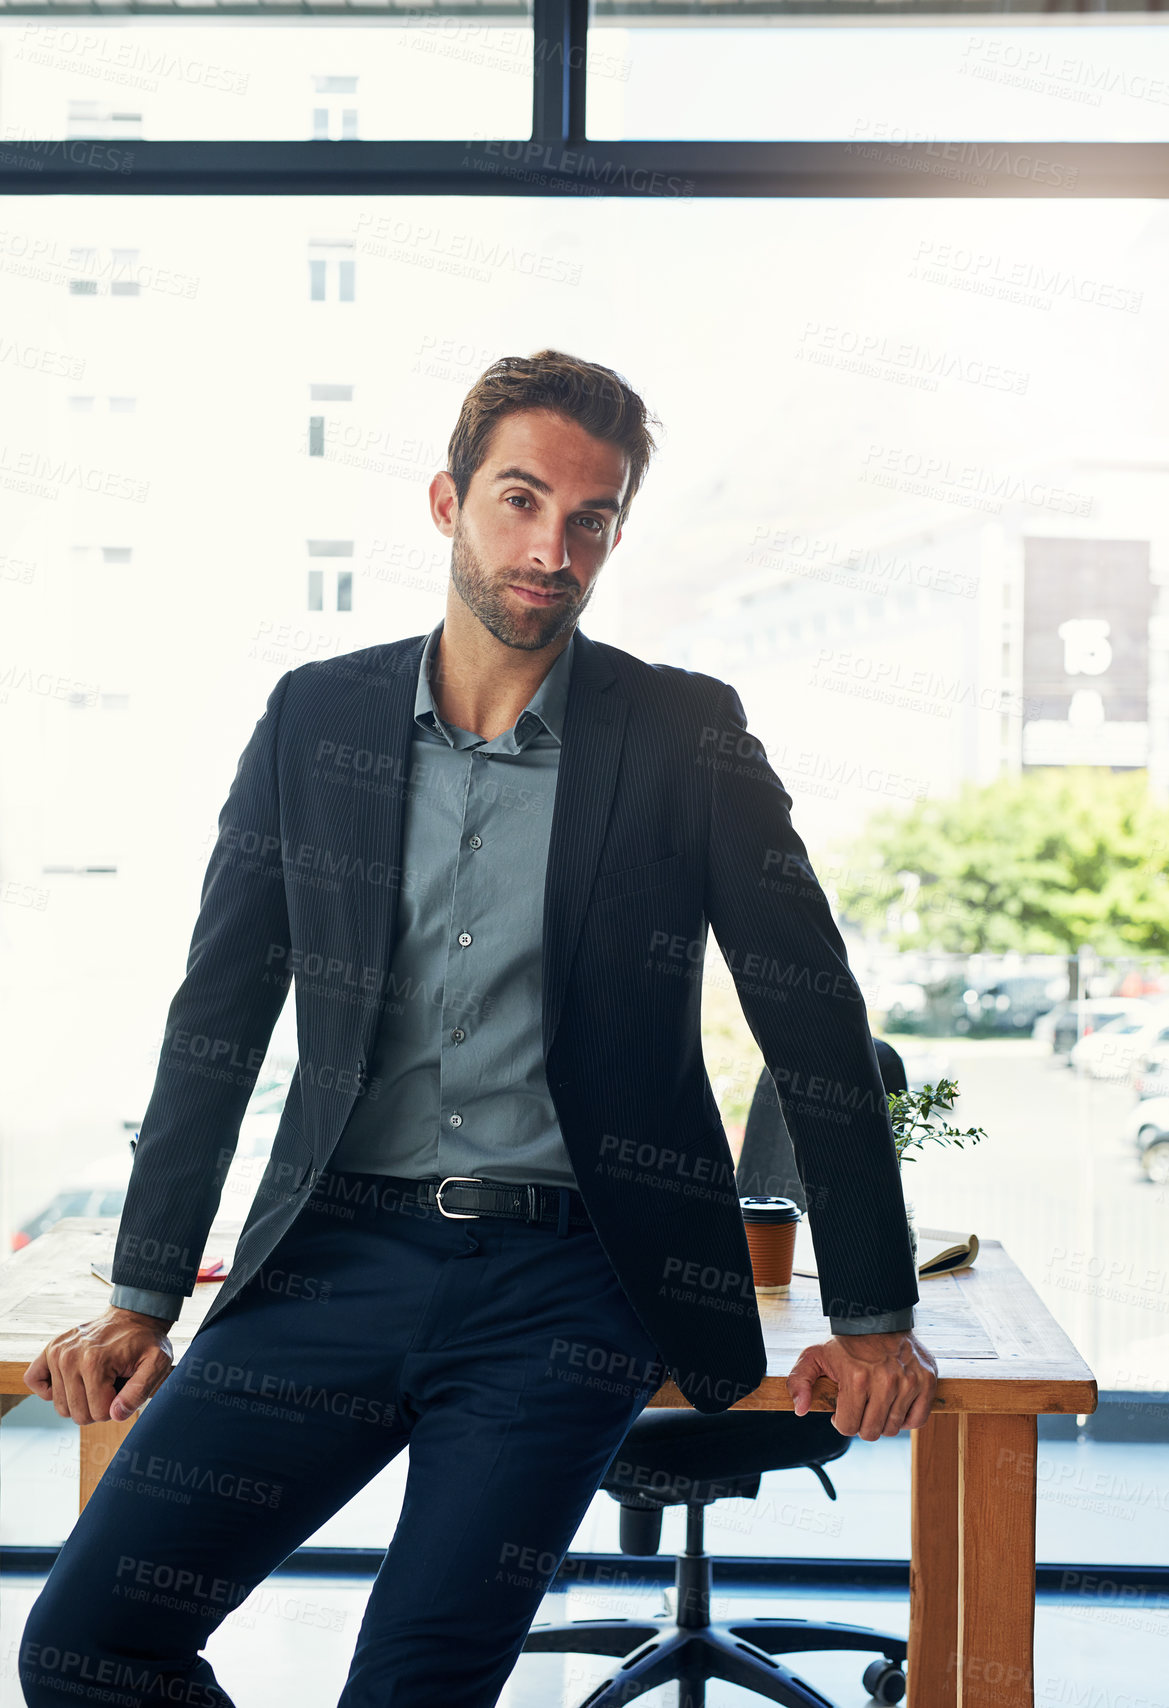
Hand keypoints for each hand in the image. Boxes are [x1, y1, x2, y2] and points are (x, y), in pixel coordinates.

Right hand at [23, 1306, 175, 1425]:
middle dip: (98, 1406)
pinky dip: (51, 1389)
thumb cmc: (146, 1341)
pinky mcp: (50, 1349)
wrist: (134, 1316)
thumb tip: (115, 1415)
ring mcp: (57, 1352)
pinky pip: (34, 1381)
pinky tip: (72, 1380)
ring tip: (97, 1377)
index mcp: (95, 1362)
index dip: (115, 1406)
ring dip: (81, 1399)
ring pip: (61, 1406)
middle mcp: (70, 1357)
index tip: (124, 1386)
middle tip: (111, 1383)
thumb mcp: (157, 1363)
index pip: (98, 1413)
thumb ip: (139, 1392)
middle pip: (77, 1414)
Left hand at [787, 1330, 936, 1438]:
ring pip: (894, 1428)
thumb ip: (799, 1382)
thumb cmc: (845, 1342)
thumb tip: (801, 1409)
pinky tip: (895, 1405)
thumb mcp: (814, 1356)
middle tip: (859, 1406)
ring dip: (883, 1421)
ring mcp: (909, 1382)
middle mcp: (886, 1382)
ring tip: (876, 1403)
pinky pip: (918, 1420)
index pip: (848, 1427)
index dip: (841, 1421)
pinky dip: (906, 1419)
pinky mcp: (927, 1381)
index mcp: (856, 1378)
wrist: (877, 1317)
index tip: (842, 1409)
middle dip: (861, 1424)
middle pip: (872, 1432)